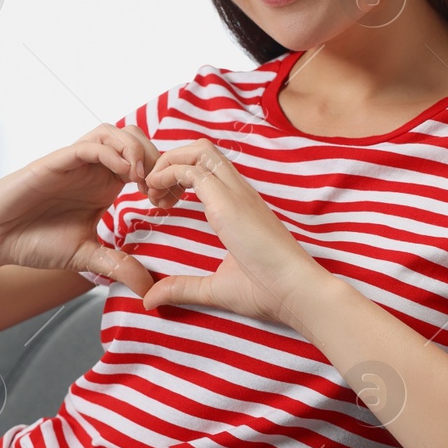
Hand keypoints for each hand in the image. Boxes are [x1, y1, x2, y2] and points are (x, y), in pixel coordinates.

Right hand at [0, 123, 160, 294]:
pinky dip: (112, 152)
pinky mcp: (56, 161)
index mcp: (104, 185)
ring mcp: (75, 162)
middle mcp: (93, 169)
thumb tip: (148, 290)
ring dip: (136, 150)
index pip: (144, 162)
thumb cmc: (34, 242)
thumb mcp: (86, 257)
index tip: (168, 202)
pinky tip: (124, 173)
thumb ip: (118, 266)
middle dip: (156, 158)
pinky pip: (90, 144)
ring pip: (114, 132)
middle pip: (135, 139)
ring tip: (142, 179)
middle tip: (159, 189)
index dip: (163, 176)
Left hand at [139, 139, 328, 328]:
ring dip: (169, 162)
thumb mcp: (215, 288)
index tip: (161, 200)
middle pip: (201, 149)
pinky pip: (192, 170)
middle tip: (152, 190)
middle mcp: (239, 192)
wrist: (296, 292)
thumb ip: (183, 288)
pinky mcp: (228, 202)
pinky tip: (156, 195)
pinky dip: (167, 173)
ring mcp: (235, 193)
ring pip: (199, 150)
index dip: (178, 173)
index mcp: (239, 205)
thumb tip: (151, 298)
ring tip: (152, 190)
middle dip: (170, 159)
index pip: (207, 167)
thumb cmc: (267, 291)